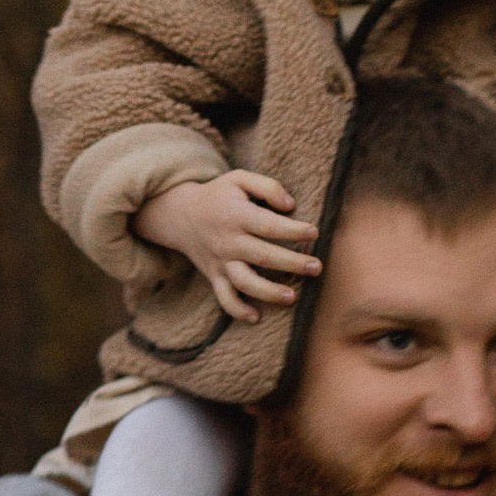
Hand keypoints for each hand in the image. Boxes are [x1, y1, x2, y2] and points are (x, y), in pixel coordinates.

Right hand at [137, 171, 322, 322]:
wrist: (178, 214)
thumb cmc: (218, 195)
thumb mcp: (239, 179)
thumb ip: (267, 187)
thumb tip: (290, 206)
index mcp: (237, 215)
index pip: (270, 226)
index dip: (294, 231)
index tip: (314, 233)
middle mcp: (229, 241)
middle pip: (264, 256)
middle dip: (293, 264)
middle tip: (317, 267)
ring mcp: (221, 261)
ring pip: (245, 282)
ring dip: (269, 292)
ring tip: (292, 297)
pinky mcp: (214, 276)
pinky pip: (224, 298)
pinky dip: (238, 310)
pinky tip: (256, 316)